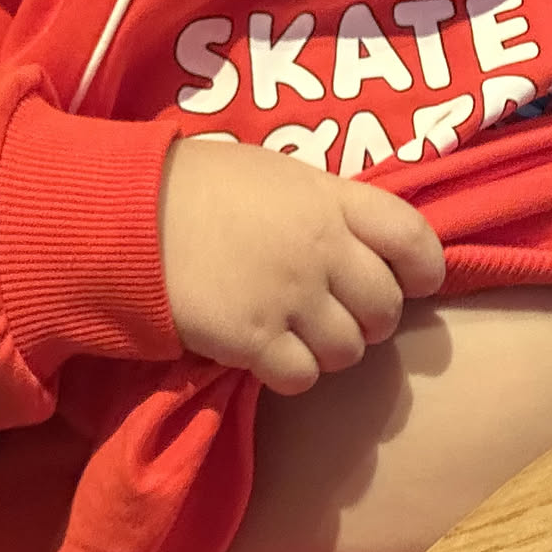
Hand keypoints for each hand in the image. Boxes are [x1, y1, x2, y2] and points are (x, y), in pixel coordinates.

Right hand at [158, 137, 444, 393]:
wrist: (127, 215)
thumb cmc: (193, 184)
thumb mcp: (271, 175)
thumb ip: (320, 205)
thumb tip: (350, 236)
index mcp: (329, 199)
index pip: (413, 237)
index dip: (425, 268)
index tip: (414, 282)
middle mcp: (321, 249)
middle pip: (385, 306)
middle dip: (370, 319)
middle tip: (338, 314)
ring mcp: (290, 296)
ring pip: (348, 350)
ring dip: (330, 351)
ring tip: (298, 336)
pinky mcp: (254, 338)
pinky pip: (302, 376)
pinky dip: (292, 373)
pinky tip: (268, 356)